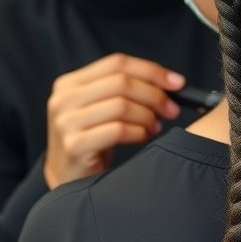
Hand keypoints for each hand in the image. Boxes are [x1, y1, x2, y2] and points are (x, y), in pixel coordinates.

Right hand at [44, 53, 184, 188]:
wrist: (68, 179)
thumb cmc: (92, 141)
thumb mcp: (99, 108)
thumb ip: (123, 90)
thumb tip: (170, 83)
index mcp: (70, 83)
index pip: (117, 63)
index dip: (151, 70)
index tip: (177, 83)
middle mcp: (63, 99)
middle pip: (121, 82)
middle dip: (154, 95)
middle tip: (172, 110)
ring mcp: (66, 122)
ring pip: (121, 106)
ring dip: (147, 116)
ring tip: (154, 127)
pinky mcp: (74, 145)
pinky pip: (118, 130)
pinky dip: (138, 133)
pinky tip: (143, 138)